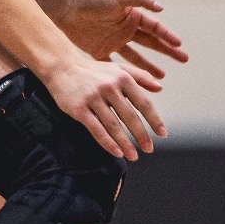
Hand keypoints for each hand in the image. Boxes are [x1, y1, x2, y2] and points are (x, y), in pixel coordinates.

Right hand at [43, 54, 165, 159]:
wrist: (62, 67)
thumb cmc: (95, 70)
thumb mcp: (119, 68)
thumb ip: (141, 76)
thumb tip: (160, 87)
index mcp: (123, 78)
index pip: (143, 103)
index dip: (154, 120)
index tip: (162, 134)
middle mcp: (109, 87)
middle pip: (130, 116)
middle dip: (141, 135)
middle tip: (150, 149)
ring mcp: (93, 98)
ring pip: (113, 125)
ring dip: (125, 143)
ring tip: (134, 156)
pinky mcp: (78, 108)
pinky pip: (95, 129)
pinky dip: (107, 142)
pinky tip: (117, 152)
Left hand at [54, 0, 188, 80]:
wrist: (64, 7)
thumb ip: (140, 0)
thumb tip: (162, 8)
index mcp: (132, 16)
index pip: (155, 28)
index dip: (167, 36)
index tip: (179, 45)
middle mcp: (125, 29)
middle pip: (151, 43)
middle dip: (167, 51)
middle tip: (184, 59)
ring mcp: (113, 41)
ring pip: (136, 57)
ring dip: (148, 67)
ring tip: (161, 78)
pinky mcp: (99, 51)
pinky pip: (115, 65)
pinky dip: (123, 73)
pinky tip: (133, 83)